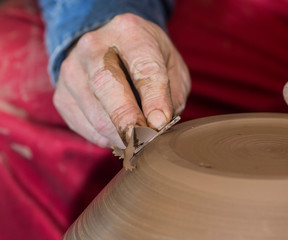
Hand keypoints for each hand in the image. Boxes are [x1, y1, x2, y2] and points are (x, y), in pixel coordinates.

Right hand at [53, 14, 190, 148]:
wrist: (110, 48)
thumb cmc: (147, 60)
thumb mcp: (170, 67)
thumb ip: (171, 93)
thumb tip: (157, 125)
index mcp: (129, 32)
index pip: (143, 68)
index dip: (153, 99)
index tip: (160, 123)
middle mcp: (93, 46)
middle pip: (106, 86)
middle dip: (128, 120)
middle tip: (145, 141)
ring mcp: (72, 71)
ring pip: (96, 115)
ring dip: (122, 135)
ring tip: (138, 137)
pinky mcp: (61, 95)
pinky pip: (85, 128)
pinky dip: (107, 138)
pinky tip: (120, 132)